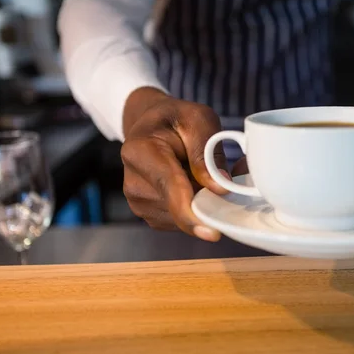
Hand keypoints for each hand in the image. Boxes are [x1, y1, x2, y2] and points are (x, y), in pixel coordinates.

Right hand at [120, 87, 229, 240]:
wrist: (153, 126)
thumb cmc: (177, 120)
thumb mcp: (198, 119)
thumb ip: (207, 152)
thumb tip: (219, 189)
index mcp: (140, 151)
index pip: (169, 187)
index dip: (190, 212)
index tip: (212, 233)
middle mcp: (133, 181)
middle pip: (179, 206)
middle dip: (206, 200)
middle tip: (219, 175)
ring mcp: (139, 203)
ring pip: (182, 217)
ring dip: (200, 203)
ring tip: (199, 175)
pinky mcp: (149, 215)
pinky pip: (181, 222)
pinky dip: (194, 210)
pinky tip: (192, 187)